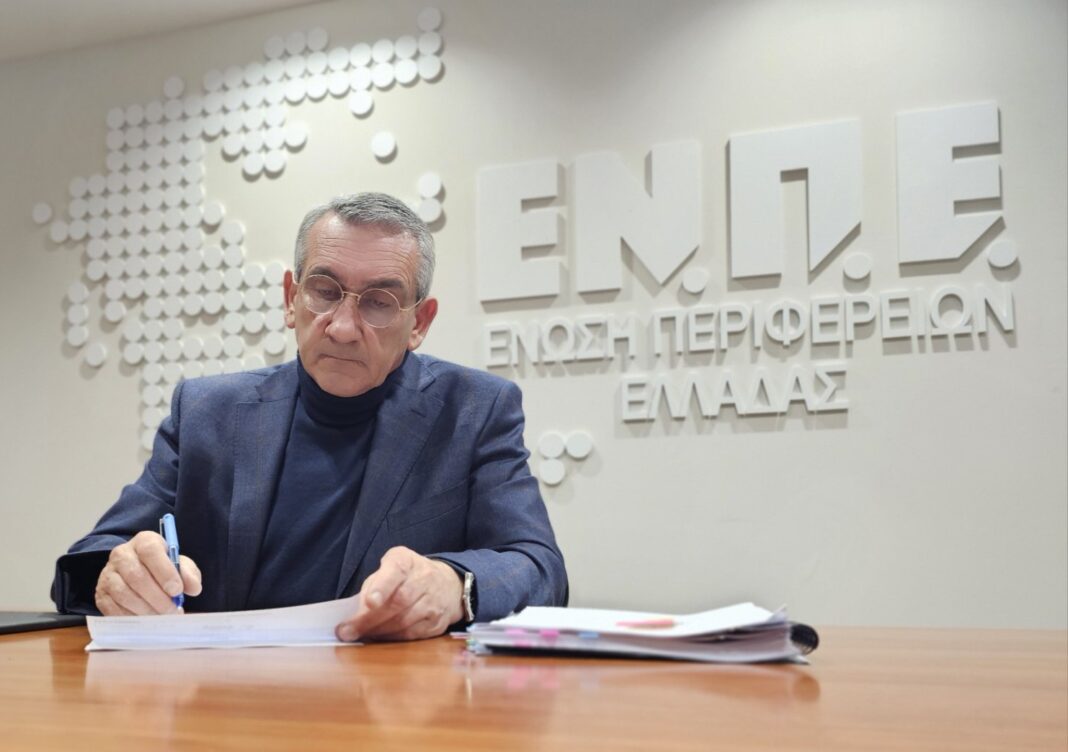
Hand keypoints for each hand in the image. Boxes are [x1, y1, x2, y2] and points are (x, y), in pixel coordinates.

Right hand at [94, 530, 202, 614]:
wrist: (139, 573)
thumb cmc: (163, 568)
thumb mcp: (180, 565)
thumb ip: (189, 574)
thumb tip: (193, 588)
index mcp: (144, 541)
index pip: (150, 551)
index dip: (164, 572)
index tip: (177, 590)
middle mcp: (121, 554)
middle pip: (136, 576)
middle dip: (157, 597)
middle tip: (172, 611)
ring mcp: (108, 574)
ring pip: (123, 594)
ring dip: (145, 609)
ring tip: (162, 617)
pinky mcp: (101, 594)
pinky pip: (112, 608)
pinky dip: (131, 617)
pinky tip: (146, 620)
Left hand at [336, 546, 462, 641]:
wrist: (447, 584)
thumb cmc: (408, 576)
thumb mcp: (389, 568)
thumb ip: (373, 585)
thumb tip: (357, 613)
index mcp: (406, 561)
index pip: (396, 571)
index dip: (382, 587)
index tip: (370, 602)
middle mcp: (425, 578)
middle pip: (398, 601)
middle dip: (370, 619)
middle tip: (348, 631)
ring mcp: (435, 601)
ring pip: (404, 621)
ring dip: (379, 631)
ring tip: (362, 635)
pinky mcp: (438, 622)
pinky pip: (412, 635)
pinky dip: (393, 638)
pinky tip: (380, 638)